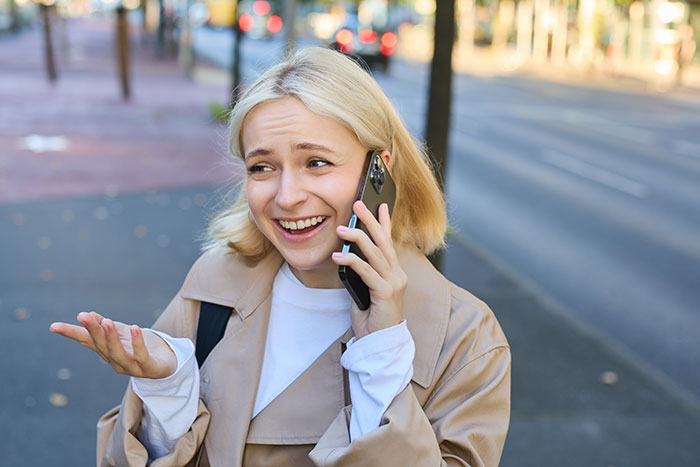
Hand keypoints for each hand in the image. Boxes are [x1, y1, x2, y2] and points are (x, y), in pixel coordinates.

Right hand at [49, 312, 176, 378]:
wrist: (168, 364)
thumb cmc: (141, 348)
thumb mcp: (123, 334)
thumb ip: (106, 327)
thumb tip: (88, 315)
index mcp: (107, 352)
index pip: (87, 341)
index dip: (71, 333)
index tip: (53, 326)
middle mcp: (116, 361)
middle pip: (101, 346)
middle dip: (93, 330)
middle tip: (83, 315)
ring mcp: (132, 367)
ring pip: (118, 354)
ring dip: (111, 338)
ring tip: (106, 321)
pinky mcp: (149, 368)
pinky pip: (142, 356)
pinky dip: (137, 343)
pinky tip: (135, 328)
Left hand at [332, 201, 406, 338]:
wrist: (380, 344)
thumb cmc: (371, 319)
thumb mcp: (365, 290)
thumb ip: (363, 274)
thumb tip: (348, 256)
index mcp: (394, 272)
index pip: (389, 242)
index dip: (384, 222)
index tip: (380, 204)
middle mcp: (397, 274)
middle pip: (383, 241)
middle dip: (370, 221)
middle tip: (358, 204)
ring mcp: (394, 283)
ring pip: (375, 253)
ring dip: (358, 237)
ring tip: (341, 228)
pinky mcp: (386, 293)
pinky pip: (366, 272)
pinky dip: (351, 262)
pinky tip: (338, 256)